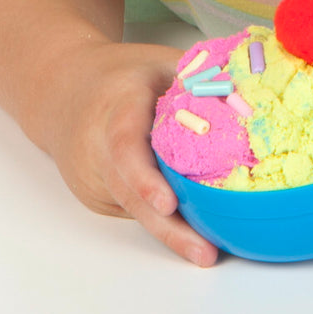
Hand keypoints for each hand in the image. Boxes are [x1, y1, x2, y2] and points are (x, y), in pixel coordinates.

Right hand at [38, 41, 218, 266]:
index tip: (168, 203)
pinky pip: (132, 210)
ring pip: (133, 210)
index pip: (125, 146)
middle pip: (130, 194)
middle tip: (204, 252)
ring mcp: (94, 177)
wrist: (62, 90)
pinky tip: (190, 232)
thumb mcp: (158, 62)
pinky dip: (160, 222)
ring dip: (170, 233)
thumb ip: (197, 77)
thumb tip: (250, 88)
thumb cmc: (118, 73)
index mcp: (115, 107)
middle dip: (168, 228)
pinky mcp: (98, 196)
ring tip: (206, 251)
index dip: (145, 178)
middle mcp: (97, 148)